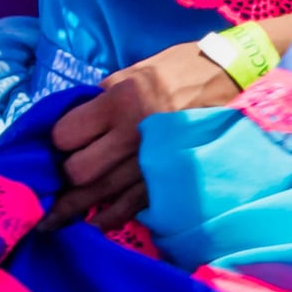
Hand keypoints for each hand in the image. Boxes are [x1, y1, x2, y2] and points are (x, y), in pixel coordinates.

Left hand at [43, 39, 249, 251]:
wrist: (237, 81)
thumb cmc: (183, 70)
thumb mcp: (136, 70)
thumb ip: (101, 97)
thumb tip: (72, 121)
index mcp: (121, 102)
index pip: (65, 135)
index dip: (57, 141)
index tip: (62, 142)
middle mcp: (133, 137)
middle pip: (78, 172)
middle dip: (67, 174)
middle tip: (67, 172)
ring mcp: (153, 164)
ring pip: (99, 197)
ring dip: (75, 206)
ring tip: (54, 217)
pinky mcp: (170, 183)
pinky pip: (130, 210)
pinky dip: (109, 218)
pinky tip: (94, 222)